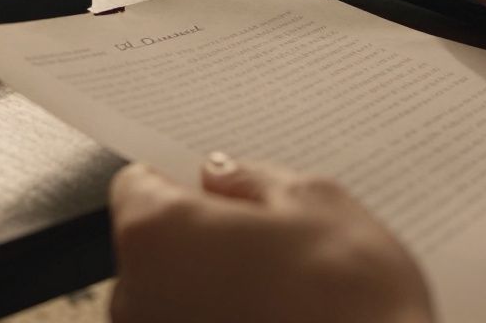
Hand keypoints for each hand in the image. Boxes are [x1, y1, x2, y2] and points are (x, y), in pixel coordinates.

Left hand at [109, 153, 434, 322]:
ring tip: (285, 288)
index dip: (181, 179)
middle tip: (270, 237)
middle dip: (201, 236)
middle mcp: (134, 298)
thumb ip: (254, 181)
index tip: (216, 185)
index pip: (138, 185)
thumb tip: (222, 176)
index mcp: (155, 235)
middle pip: (154, 245)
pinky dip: (226, 320)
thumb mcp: (315, 205)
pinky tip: (281, 317)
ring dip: (214, 286)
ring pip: (174, 296)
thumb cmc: (351, 299)